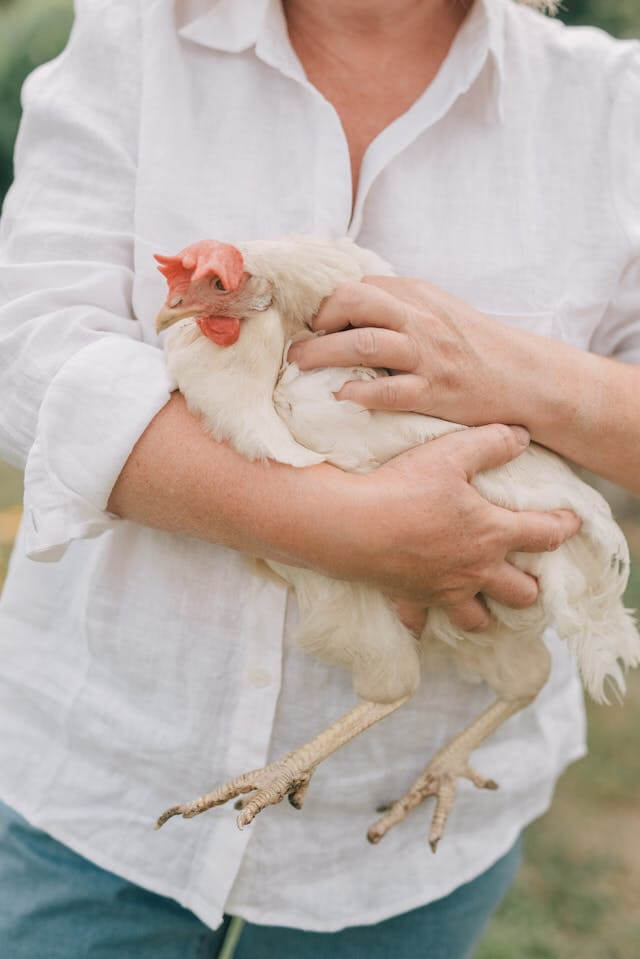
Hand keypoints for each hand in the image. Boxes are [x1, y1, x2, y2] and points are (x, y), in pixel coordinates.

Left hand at [288, 276, 532, 426]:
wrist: (526, 377)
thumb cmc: (476, 347)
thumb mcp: (438, 312)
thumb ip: (399, 307)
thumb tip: (347, 311)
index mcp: (418, 295)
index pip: (359, 286)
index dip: (328, 304)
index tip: (311, 326)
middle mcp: (420, 319)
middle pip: (354, 302)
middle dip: (318, 321)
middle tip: (297, 344)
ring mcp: (427, 355)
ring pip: (363, 344)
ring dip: (323, 354)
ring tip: (299, 366)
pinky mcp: (435, 391)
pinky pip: (389, 390)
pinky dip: (359, 393)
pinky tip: (340, 397)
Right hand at [336, 424, 580, 629]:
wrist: (351, 526)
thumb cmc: (403, 488)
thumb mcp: (451, 454)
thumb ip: (491, 444)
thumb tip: (521, 436)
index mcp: (492, 534)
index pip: (544, 535)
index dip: (564, 526)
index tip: (573, 523)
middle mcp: (474, 570)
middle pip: (521, 593)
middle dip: (531, 586)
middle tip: (529, 575)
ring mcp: (443, 590)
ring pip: (478, 619)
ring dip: (488, 612)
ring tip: (487, 602)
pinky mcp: (411, 600)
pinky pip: (423, 623)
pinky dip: (427, 621)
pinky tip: (425, 615)